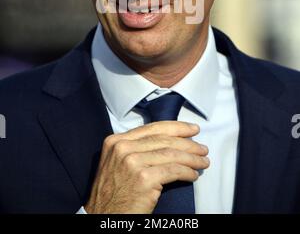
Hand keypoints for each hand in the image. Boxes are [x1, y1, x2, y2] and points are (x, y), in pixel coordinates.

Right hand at [84, 121, 208, 213]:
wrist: (103, 218)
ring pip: (171, 154)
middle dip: (188, 143)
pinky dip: (187, 172)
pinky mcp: (143, 179)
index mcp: (116, 141)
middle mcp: (122, 148)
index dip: (176, 127)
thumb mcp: (117, 163)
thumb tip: (168, 141)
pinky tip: (193, 175)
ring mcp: (132, 162)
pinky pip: (173, 170)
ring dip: (192, 158)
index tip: (192, 129)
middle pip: (164, 140)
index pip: (152, 128)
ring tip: (203, 161)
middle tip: (202, 148)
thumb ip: (135, 149)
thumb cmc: (112, 194)